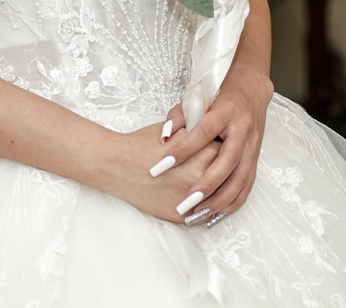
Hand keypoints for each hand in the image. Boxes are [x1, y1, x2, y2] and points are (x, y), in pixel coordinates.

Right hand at [96, 119, 221, 224]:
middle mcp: (202, 177)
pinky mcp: (182, 216)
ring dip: (218, 195)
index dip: (222, 150)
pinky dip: (205, 210)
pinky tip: (205, 203)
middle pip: (226, 176)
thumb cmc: (144, 144)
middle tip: (218, 169)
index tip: (220, 149)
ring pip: (217, 198)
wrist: (118, 165)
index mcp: (204, 152)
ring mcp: (192, 199)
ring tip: (216, 189)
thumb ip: (200, 132)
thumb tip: (215, 135)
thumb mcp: (177, 129)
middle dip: (223, 173)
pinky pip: (203, 215)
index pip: (227, 152)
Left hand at [149, 64, 273, 221]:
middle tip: (185, 203)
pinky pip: (248, 184)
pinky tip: (217, 214)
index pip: (202, 133)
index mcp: (226, 111)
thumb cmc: (219, 96)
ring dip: (221, 200)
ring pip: (241, 178)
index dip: (182, 150)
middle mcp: (243, 129)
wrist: (252, 91)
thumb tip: (164, 135)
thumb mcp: (197, 98)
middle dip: (206, 186)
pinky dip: (234, 201)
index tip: (161, 166)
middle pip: (227, 162)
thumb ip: (179, 116)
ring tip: (199, 215)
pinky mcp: (257, 157)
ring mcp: (253, 145)